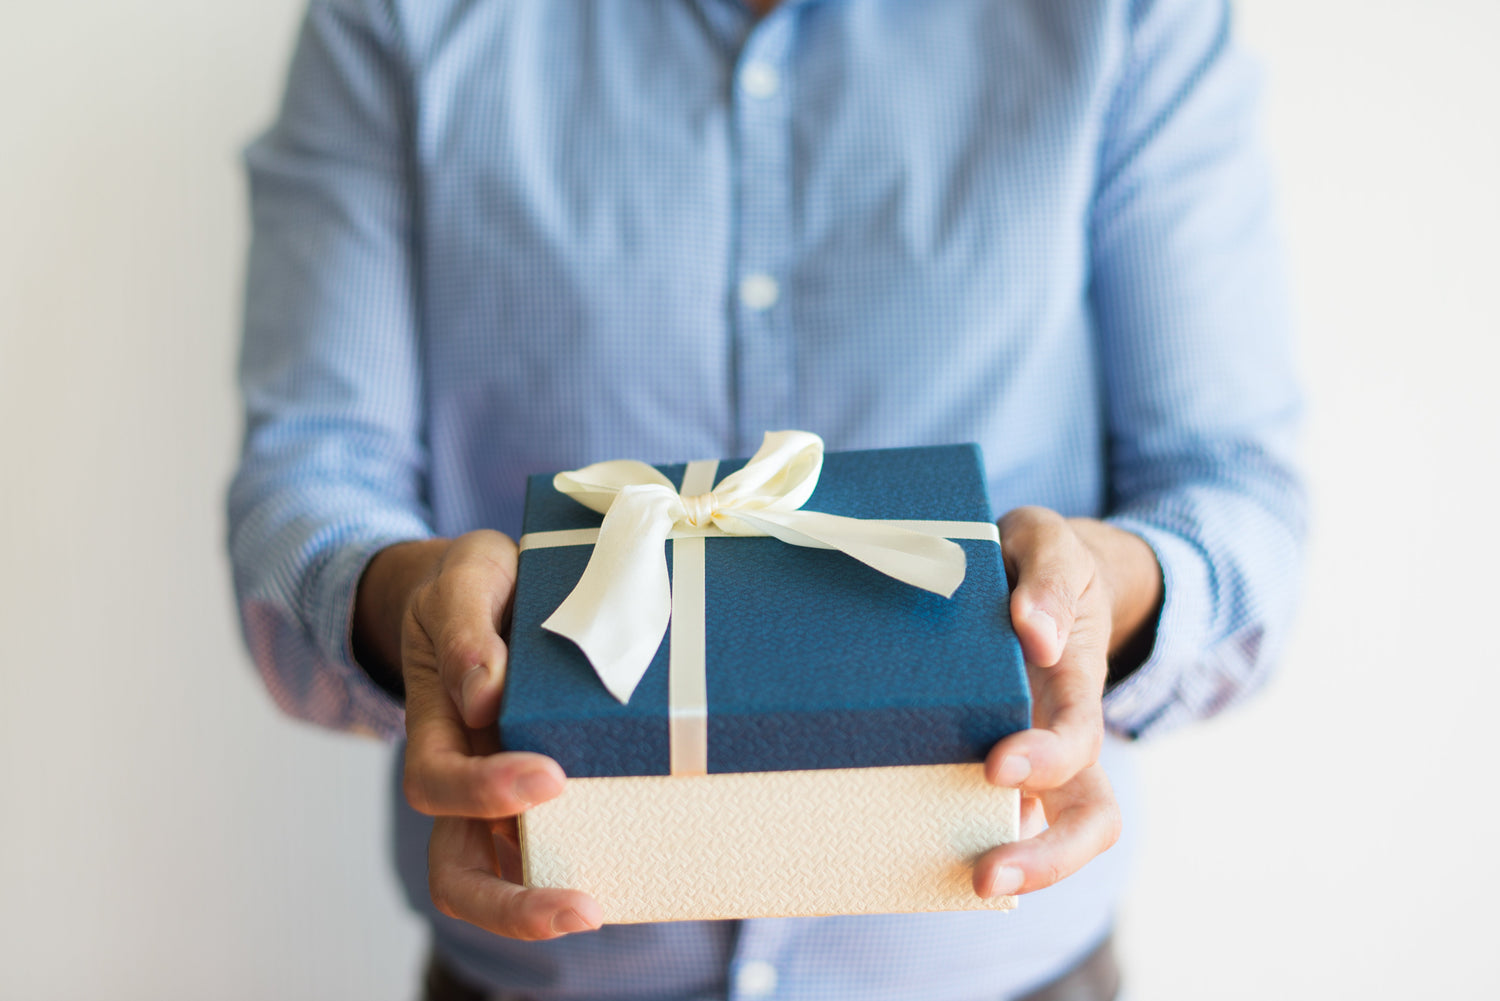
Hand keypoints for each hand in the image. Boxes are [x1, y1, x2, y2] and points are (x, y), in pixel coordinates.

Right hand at [354, 531, 602, 938]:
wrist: (487, 591)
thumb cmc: (476, 584)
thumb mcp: (466, 576)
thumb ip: (468, 627)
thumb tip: (484, 695)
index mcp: (435, 724)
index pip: (436, 781)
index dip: (484, 790)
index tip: (550, 775)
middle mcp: (463, 773)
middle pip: (456, 871)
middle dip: (511, 903)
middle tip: (581, 908)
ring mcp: (499, 792)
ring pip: (501, 877)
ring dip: (545, 906)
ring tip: (605, 909)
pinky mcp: (543, 791)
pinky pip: (558, 846)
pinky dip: (588, 868)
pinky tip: (639, 872)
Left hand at [972, 508, 1160, 898]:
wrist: (1037, 572)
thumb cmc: (1037, 559)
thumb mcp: (1046, 539)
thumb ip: (1047, 576)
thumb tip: (1036, 635)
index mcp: (1076, 681)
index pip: (1079, 738)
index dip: (1047, 761)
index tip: (996, 765)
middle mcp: (1060, 732)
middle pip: (1088, 819)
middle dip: (1048, 858)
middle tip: (986, 877)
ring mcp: (1031, 755)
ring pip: (1043, 831)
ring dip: (1005, 863)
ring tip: (947, 883)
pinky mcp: (989, 760)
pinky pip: (984, 815)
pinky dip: (954, 838)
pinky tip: (905, 849)